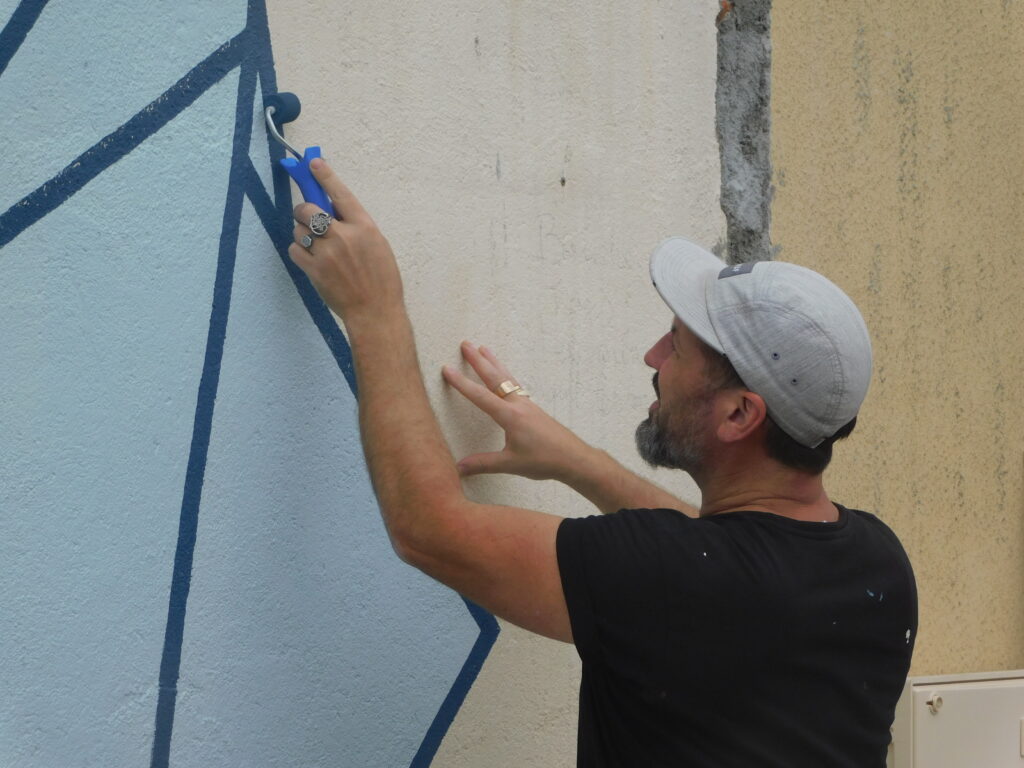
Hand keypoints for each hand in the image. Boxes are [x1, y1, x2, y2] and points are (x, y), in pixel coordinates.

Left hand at [288, 159, 403, 321]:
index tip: (313, 162)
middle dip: (303, 211)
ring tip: (315, 245)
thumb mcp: (377, 245)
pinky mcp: (315, 270)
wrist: (375, 311)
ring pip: (298, 230)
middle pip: (307, 209)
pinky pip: (294, 249)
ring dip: (302, 233)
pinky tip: (311, 258)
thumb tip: (333, 210)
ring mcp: (327, 253)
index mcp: (365, 227)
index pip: (340, 193)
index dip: (325, 175)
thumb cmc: (381, 280)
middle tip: (308, 218)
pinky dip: (299, 251)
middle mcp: (344, 236)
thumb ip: (356, 226)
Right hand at [442, 343, 591, 480]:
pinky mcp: (533, 408)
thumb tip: (458, 468)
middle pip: (494, 377)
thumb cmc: (544, 461)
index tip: (447, 369)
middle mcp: (518, 405)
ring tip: (483, 348)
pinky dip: (506, 375)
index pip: (480, 396)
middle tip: (465, 344)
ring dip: (493, 362)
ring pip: (507, 378)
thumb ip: (483, 464)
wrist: (574, 458)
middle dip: (477, 360)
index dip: (461, 383)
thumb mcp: (511, 464)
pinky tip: (504, 375)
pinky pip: (515, 385)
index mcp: (510, 416)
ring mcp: (527, 404)